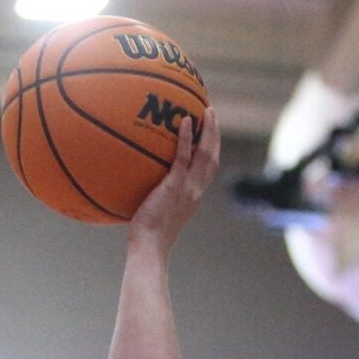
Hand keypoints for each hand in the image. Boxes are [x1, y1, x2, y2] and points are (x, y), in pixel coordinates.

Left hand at [129, 107, 220, 250]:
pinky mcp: (174, 186)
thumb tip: (142, 186)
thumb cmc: (147, 237)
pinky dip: (186, 138)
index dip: (213, 150)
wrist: (149, 247)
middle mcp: (196, 190)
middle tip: (213, 114)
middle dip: (215, 134)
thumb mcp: (157, 213)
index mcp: (194, 196)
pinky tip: (184, 121)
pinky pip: (183, 157)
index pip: (209, 170)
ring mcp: (188, 188)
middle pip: (213, 157)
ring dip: (208, 131)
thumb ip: (157, 197)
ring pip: (205, 154)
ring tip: (207, 111)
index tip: (211, 135)